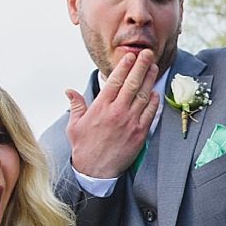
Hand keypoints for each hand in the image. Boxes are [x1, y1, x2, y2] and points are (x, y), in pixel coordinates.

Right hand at [65, 49, 159, 177]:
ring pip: (143, 96)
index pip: (115, 81)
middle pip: (132, 83)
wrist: (95, 171)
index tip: (130, 56)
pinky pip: (150, 113)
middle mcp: (117, 111)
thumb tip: (69, 91)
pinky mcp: (140, 133)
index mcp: (101, 107)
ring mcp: (130, 122)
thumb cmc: (84, 148)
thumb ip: (76, 105)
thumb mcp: (75, 125)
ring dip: (150, 80)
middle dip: (141, 66)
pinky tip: (156, 92)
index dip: (124, 66)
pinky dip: (154, 101)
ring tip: (154, 67)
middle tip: (148, 54)